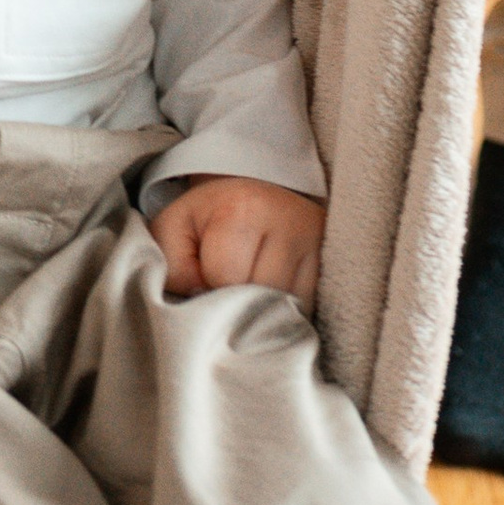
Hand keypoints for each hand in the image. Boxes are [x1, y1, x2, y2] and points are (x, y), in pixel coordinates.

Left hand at [148, 175, 322, 311]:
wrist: (250, 191)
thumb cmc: (207, 217)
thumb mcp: (174, 229)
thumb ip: (173, 267)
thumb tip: (203, 303)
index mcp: (243, 208)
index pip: (225, 278)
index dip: (206, 287)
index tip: (202, 274)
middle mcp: (289, 220)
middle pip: (260, 297)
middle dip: (236, 304)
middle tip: (225, 284)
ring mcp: (316, 242)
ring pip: (288, 309)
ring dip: (262, 312)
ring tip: (248, 289)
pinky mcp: (330, 261)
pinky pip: (308, 310)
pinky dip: (285, 313)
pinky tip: (270, 297)